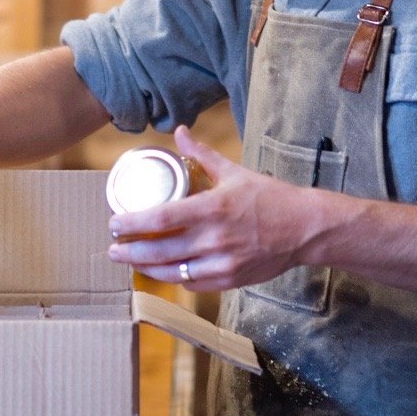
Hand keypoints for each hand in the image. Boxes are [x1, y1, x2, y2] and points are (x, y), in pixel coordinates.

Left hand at [106, 126, 321, 291]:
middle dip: (131, 252)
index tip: (115, 223)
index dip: (133, 223)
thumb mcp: (234, 172)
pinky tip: (163, 271)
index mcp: (213, 208)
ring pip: (173, 271)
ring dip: (147, 269)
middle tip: (112, 248)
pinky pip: (193, 283)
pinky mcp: (230, 280)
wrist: (304, 228)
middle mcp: (214, 238)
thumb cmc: (269, 197)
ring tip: (130, 262)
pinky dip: (175, 277)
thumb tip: (180, 132)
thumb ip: (202, 155)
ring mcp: (222, 263)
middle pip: (160, 250)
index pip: (161, 218)